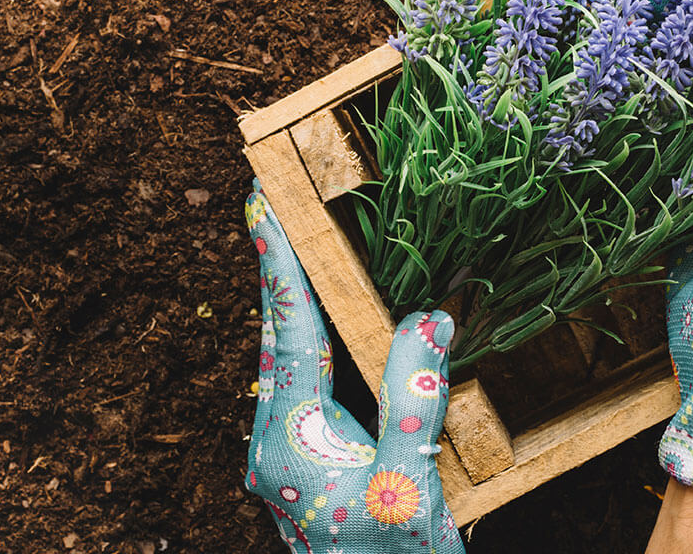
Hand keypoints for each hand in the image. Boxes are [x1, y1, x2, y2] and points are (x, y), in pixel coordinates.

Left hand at [244, 179, 463, 552]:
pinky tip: (326, 325)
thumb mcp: (409, 485)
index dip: (280, 267)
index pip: (288, 335)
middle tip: (270, 209)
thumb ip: (414, 399)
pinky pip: (304, 386)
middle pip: (276, 340)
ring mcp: (284, 457)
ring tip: (296, 250)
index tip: (264, 207)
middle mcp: (273, 444)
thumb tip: (429, 318)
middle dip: (276, 273)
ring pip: (286, 363)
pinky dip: (313, 342)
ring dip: (294, 307)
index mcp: (289, 443)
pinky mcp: (303, 465)